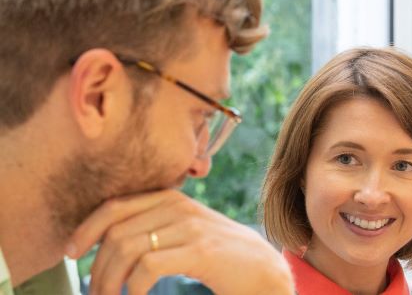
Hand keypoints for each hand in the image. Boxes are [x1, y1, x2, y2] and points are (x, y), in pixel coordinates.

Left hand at [65, 189, 292, 294]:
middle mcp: (179, 207)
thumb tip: (110, 241)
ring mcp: (190, 227)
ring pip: (127, 249)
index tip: (72, 252)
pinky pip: (148, 267)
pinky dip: (133, 289)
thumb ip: (157, 226)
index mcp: (172, 199)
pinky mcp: (199, 250)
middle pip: (116, 231)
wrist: (264, 271)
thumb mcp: (186, 232)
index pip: (115, 206)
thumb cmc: (221, 258)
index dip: (86, 228)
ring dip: (109, 281)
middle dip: (97, 266)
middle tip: (94, 292)